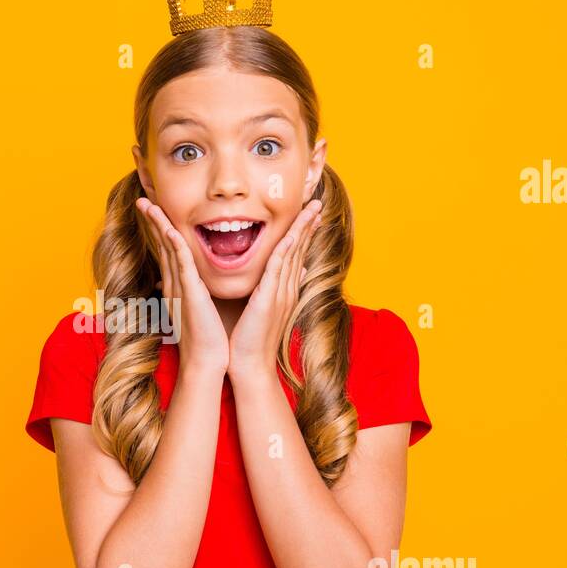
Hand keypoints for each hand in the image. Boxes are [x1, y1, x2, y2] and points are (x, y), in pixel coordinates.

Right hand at [136, 198, 228, 374]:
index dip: (162, 229)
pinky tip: (169, 227)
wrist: (207, 361)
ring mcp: (179, 287)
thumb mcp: (203, 310)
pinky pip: (180, 262)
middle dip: (153, 221)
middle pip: (161, 245)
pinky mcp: (189, 292)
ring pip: (166, 248)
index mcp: (179, 287)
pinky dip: (173, 243)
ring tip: (147, 204)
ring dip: (157, 224)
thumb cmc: (209, 339)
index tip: (157, 211)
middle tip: (143, 199)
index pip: (169, 252)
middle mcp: (174, 284)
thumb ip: (201, 293)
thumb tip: (205, 284)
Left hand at [228, 200, 322, 384]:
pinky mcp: (269, 298)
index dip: (303, 233)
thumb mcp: (263, 311)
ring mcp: (280, 293)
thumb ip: (272, 292)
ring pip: (293, 253)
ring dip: (302, 229)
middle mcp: (287, 289)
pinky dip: (285, 249)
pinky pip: (278, 268)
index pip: (295, 255)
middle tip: (317, 202)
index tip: (309, 214)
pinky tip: (291, 233)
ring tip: (312, 209)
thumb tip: (286, 278)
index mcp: (283, 291)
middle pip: (300, 249)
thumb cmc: (250, 341)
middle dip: (308, 224)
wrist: (249, 365)